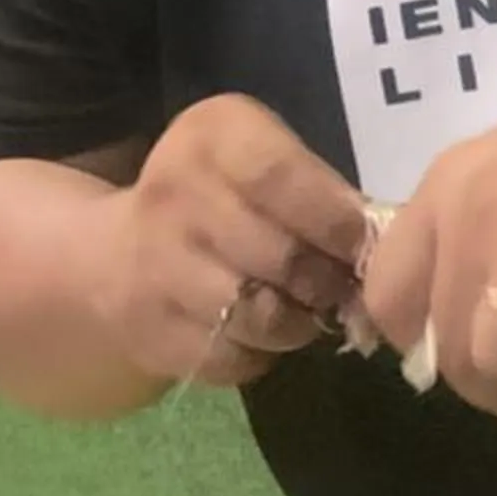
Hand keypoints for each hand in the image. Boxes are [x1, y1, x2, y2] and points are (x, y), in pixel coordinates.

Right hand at [101, 97, 371, 388]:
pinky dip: (259, 355)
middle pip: (280, 256)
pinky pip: (234, 358)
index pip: (279, 177)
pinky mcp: (149, 331)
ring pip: (262, 317)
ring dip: (299, 323)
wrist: (115, 256)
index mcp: (210, 137)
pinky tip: (255, 332)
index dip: (335, 220)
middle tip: (340, 286)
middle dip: (327, 280)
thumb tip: (382, 246)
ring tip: (302, 308)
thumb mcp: (264, 161)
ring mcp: (153, 266)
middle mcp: (172, 194)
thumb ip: (319, 191)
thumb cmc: (220, 200)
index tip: (363, 247)